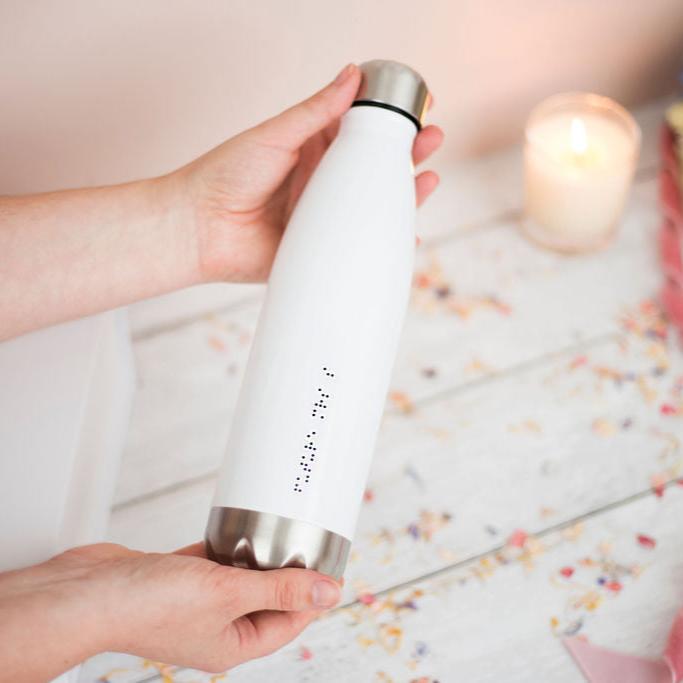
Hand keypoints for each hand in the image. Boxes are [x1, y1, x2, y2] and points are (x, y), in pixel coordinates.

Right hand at [0, 542, 341, 680]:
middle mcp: (216, 627)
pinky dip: (227, 547)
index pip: (289, 622)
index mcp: (232, 644)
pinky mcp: (178, 580)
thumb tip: (328, 593)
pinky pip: (214, 563)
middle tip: (306, 541)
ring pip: (240, 579)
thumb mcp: (228, 593)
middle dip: (286, 572)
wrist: (89, 592)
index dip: (313, 595)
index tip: (330, 565)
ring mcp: (196, 604)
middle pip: (266, 599)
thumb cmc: (148, 605)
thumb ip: (280, 591)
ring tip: (278, 531)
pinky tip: (238, 529)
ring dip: (257, 558)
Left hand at [173, 63, 443, 282]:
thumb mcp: (275, 135)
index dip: (390, 121)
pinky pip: (356, 245)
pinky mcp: (319, 248)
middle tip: (431, 140)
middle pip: (374, 168)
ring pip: (371, 206)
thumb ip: (315, 111)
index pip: (361, 131)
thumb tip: (351, 74)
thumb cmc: (226, 175)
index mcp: (313, 150)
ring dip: (404, 195)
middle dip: (407, 154)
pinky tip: (407, 237)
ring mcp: (323, 216)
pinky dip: (381, 242)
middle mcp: (322, 182)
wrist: (198, 228)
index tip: (417, 109)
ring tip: (429, 179)